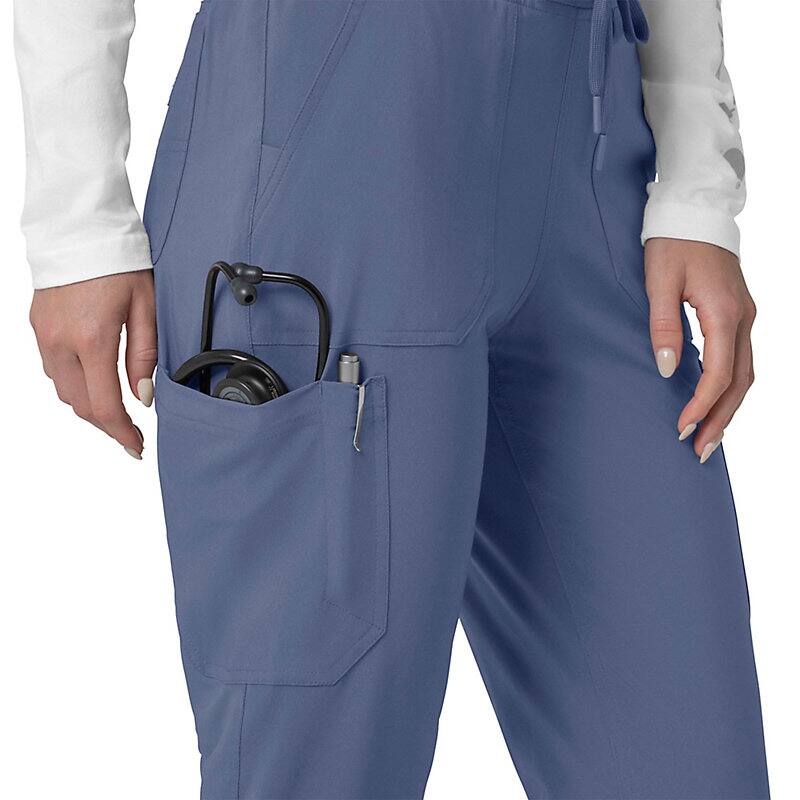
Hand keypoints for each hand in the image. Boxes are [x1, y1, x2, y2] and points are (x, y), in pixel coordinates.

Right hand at [29, 271, 156, 458]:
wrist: (79, 227)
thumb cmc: (119, 262)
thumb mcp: (146, 307)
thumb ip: (145, 355)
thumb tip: (143, 396)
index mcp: (92, 340)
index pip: (105, 405)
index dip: (121, 433)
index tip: (136, 446)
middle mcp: (61, 343)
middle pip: (81, 405)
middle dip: (106, 425)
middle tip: (129, 434)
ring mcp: (44, 335)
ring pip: (63, 390)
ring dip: (89, 405)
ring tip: (115, 410)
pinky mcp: (37, 326)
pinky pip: (53, 369)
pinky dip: (74, 384)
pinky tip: (93, 380)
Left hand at [644, 239, 755, 463]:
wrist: (694, 210)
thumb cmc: (672, 242)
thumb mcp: (659, 281)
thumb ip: (663, 325)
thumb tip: (668, 368)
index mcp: (723, 312)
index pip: (718, 373)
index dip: (701, 406)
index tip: (682, 429)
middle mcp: (743, 318)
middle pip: (740, 382)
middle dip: (722, 419)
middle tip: (702, 451)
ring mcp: (745, 316)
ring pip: (745, 373)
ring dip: (729, 408)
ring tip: (709, 437)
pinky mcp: (738, 314)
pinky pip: (741, 359)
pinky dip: (731, 387)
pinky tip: (715, 402)